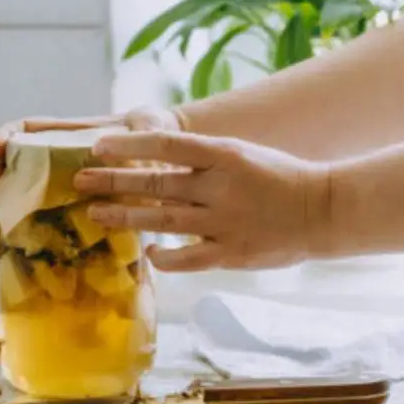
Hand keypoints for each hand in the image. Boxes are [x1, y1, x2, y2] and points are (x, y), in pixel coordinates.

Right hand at [0, 106, 182, 228]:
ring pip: (24, 191)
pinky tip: (10, 241)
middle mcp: (63, 157)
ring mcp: (67, 182)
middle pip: (17, 162)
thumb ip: (144, 137)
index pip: (29, 130)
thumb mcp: (149, 130)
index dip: (7, 135)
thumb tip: (144, 155)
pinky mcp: (76, 206)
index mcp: (74, 134)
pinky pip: (44, 216)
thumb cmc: (158, 135)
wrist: (173, 154)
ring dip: (3, 204)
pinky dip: (24, 225)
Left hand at [73, 130, 332, 271]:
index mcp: (225, 155)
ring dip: (126, 216)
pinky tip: (147, 255)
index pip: (166, 145)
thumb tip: (158, 155)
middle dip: (114, 181)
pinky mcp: (231, 253)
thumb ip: (204, 158)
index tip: (98, 146)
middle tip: (80, 180)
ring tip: (96, 213)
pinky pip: (187, 259)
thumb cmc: (280, 178)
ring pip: (163, 220)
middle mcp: (220, 187)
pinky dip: (164, 258)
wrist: (323, 210)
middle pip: (156, 183)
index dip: (129, 145)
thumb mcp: (242, 154)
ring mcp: (224, 222)